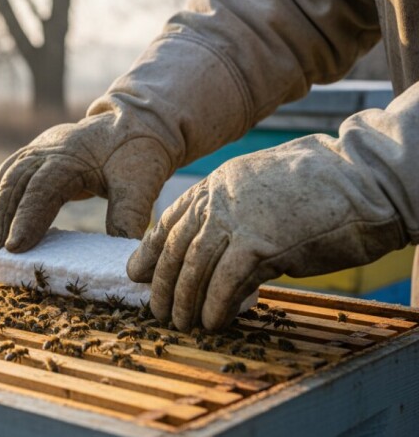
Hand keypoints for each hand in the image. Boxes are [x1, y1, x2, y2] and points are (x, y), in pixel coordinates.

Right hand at [0, 109, 173, 259]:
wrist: (135, 124)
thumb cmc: (137, 154)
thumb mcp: (142, 182)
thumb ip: (129, 213)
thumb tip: (121, 250)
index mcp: (71, 154)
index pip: (41, 187)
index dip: (26, 217)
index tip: (15, 247)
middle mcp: (47, 149)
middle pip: (14, 184)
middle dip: (1, 221)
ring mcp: (38, 150)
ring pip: (7, 180)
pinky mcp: (35, 157)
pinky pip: (9, 177)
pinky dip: (2, 201)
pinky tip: (0, 225)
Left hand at [127, 134, 407, 330]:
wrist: (364, 178)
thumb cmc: (323, 189)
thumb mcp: (265, 193)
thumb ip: (237, 216)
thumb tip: (223, 251)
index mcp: (219, 184)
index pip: (171, 220)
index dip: (151, 250)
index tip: (137, 273)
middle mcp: (220, 199)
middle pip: (176, 247)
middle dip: (162, 283)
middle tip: (157, 310)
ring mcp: (238, 218)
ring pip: (193, 266)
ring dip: (184, 300)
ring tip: (183, 323)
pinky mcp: (260, 242)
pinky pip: (225, 282)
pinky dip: (215, 305)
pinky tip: (214, 321)